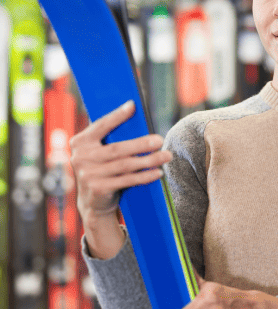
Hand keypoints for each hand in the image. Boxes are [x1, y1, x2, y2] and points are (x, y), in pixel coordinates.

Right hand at [70, 100, 171, 219]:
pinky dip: (145, 176)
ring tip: (166, 156)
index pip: (101, 126)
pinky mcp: (98, 188)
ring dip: (149, 160)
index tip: (132, 106)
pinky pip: (127, 180)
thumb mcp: (99, 152)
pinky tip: (158, 172)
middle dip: (142, 143)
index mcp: (80, 142)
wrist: (93, 203)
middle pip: (118, 148)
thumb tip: (135, 116)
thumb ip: (110, 139)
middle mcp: (81, 157)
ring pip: (125, 165)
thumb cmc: (103, 170)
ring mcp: (88, 174)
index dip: (117, 116)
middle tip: (160, 140)